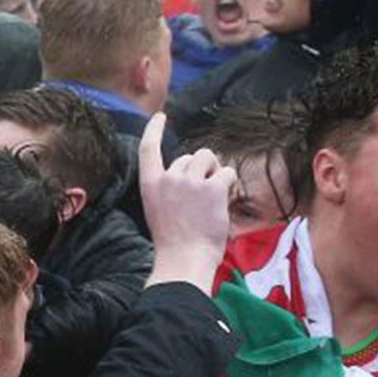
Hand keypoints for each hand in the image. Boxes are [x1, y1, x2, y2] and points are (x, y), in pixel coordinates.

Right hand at [138, 114, 232, 286]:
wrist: (183, 260)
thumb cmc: (174, 242)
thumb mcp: (159, 210)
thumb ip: (170, 189)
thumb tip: (193, 174)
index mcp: (150, 185)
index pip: (147, 149)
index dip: (153, 130)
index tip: (159, 117)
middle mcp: (168, 178)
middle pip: (189, 156)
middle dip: (201, 170)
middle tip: (202, 198)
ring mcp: (189, 182)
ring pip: (209, 158)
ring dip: (215, 173)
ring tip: (213, 197)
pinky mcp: (211, 188)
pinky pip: (227, 173)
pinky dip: (230, 185)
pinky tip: (223, 202)